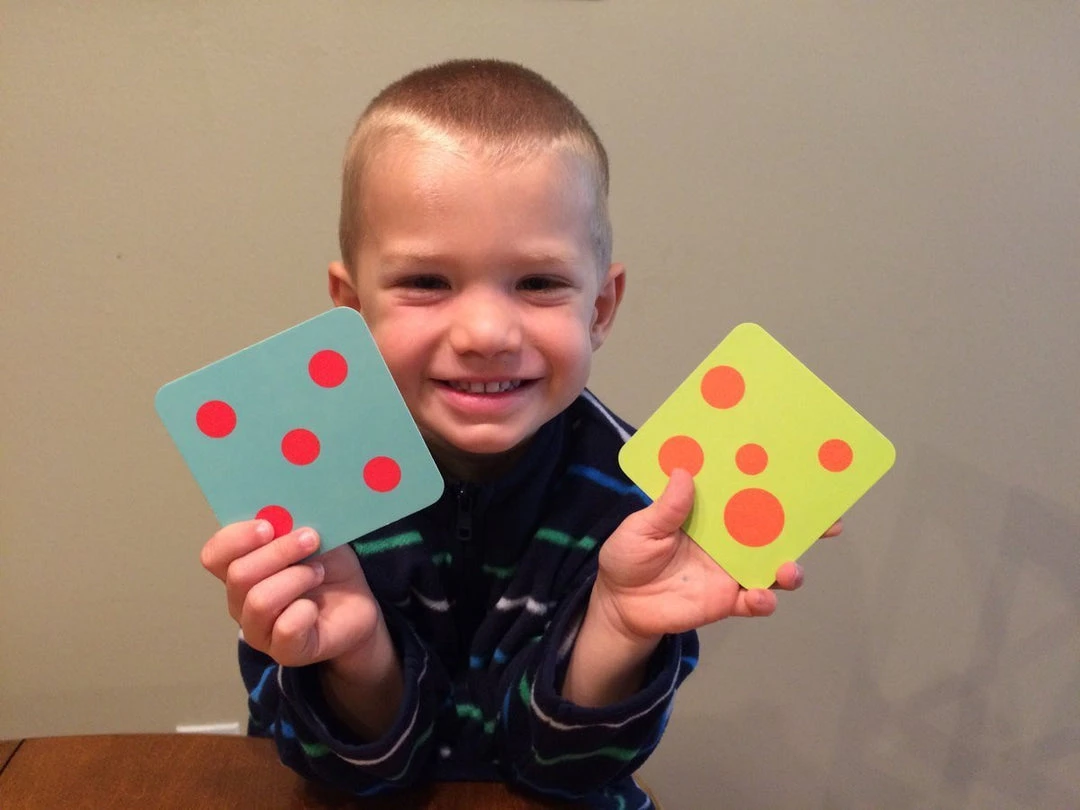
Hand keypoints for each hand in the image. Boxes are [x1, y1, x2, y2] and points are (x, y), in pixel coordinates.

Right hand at [200, 521, 380, 667]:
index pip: (215, 555)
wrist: (358, 605)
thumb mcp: (312, 537)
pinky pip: (285, 628)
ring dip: (295, 578)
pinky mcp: (285, 651)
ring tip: (318, 573)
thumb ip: (291, 525)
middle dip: (279, 551)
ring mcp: (260, 631)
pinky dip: (304, 610)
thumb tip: (280, 512)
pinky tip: (316, 606)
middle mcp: (241, 602)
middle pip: (239, 575)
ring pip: (259, 600)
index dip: (236, 538)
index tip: (269, 526)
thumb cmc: (328, 568)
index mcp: (241, 570)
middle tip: (311, 540)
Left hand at [594, 470, 840, 640]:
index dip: (772, 481)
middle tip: (830, 520)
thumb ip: (665, 508)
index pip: (747, 492)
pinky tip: (760, 597)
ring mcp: (731, 570)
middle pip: (774, 527)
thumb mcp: (640, 527)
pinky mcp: (727, 600)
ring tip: (790, 568)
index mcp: (711, 512)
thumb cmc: (628, 557)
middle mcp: (729, 539)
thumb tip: (684, 473)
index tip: (799, 469)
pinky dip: (763, 600)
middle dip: (805, 523)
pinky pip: (754, 601)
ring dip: (790, 566)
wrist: (620, 604)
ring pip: (773, 565)